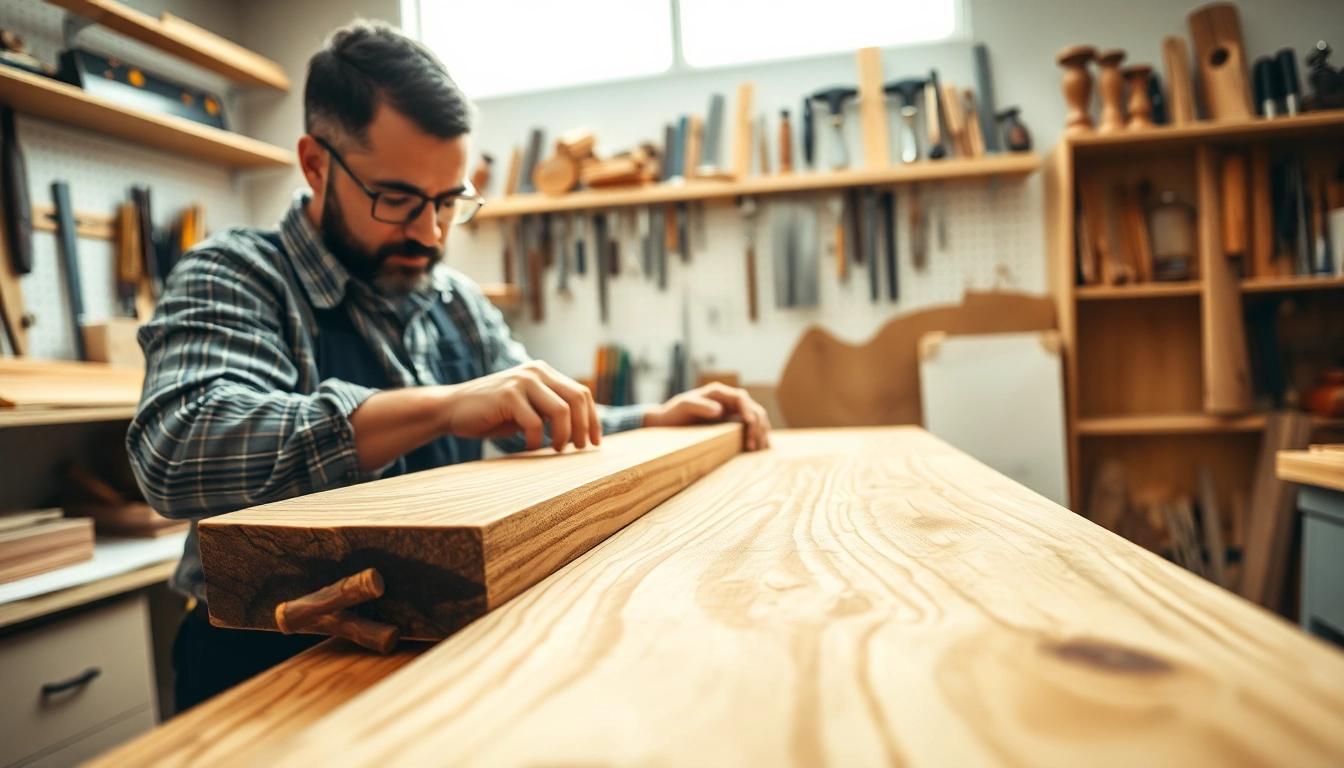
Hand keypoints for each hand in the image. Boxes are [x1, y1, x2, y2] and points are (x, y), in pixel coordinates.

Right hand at [437, 361, 599, 451]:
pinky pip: (535, 422)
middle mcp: (536, 371)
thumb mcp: (527, 409)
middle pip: (577, 399)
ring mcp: (522, 380)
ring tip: (557, 449)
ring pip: (561, 410)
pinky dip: (537, 439)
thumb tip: (584, 431)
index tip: (595, 442)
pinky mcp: (508, 394)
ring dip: (564, 435)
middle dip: (584, 427)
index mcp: (544, 372)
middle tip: (580, 449)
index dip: (593, 419)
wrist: (452, 409)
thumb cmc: (492, 414)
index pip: (581, 393)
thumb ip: (550, 411)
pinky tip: (530, 447)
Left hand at [642, 383, 771, 450]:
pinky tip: (759, 449)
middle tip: (752, 445)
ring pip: (756, 419)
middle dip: (757, 425)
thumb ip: (699, 406)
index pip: (741, 397)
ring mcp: (732, 412)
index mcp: (719, 392)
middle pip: (753, 409)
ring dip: (761, 432)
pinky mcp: (733, 423)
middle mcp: (729, 401)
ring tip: (757, 449)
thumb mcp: (683, 406)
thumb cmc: (674, 412)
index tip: (750, 422)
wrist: (668, 421)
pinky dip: (758, 436)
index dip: (748, 409)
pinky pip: (751, 428)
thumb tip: (719, 410)